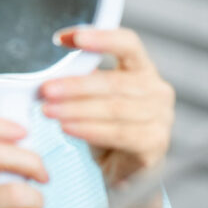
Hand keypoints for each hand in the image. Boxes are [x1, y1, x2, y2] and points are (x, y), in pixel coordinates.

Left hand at [41, 27, 174, 187]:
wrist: (124, 170)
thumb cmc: (106, 127)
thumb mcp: (92, 98)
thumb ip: (81, 80)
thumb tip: (51, 72)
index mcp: (142, 70)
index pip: (127, 44)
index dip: (99, 37)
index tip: (64, 38)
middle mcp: (157, 90)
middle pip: (115, 81)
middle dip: (75, 85)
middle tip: (46, 90)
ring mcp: (162, 118)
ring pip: (114, 108)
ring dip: (76, 109)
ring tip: (49, 111)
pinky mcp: (155, 144)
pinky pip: (119, 134)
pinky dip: (89, 130)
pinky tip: (67, 128)